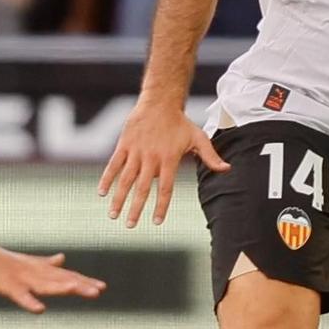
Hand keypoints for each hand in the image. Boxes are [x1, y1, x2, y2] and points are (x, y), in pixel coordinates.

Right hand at [0, 240, 104, 312]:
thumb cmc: (0, 260)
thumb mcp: (27, 263)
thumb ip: (46, 263)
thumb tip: (62, 258)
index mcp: (39, 269)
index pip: (65, 276)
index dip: (83, 281)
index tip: (102, 287)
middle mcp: (35, 273)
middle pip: (60, 279)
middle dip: (79, 285)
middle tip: (99, 290)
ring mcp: (22, 279)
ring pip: (44, 285)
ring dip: (60, 288)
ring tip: (75, 290)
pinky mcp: (7, 285)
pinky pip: (20, 296)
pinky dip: (30, 302)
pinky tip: (40, 310)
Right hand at [98, 102, 229, 227]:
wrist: (159, 102)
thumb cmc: (180, 122)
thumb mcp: (198, 137)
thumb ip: (210, 156)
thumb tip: (227, 169)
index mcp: (169, 159)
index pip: (165, 188)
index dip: (161, 206)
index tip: (156, 222)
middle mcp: (151, 158)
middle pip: (142, 188)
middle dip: (135, 208)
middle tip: (130, 226)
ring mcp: (136, 152)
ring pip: (125, 179)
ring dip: (118, 198)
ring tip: (113, 215)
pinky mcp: (124, 145)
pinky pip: (114, 164)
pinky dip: (107, 178)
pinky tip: (101, 193)